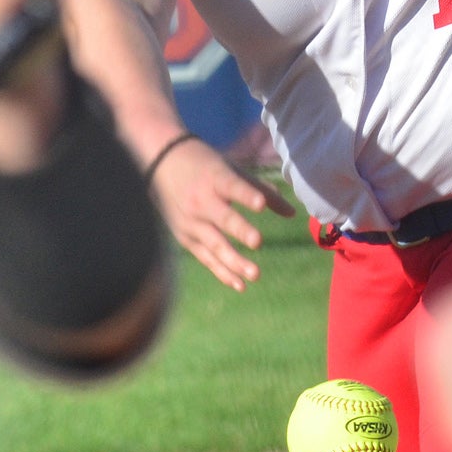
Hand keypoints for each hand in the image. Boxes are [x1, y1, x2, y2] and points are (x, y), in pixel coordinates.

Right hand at [150, 136, 295, 291]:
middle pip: (222, 218)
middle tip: (258, 241)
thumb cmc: (205, 167)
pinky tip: (240, 285)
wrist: (159, 166)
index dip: (246, 195)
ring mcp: (191, 221)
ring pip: (214, 244)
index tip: (260, 204)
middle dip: (240, 230)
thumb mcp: (231, 170)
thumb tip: (293, 214)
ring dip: (234, 261)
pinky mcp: (185, 238)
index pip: (232, 186)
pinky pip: (206, 258)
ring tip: (255, 274)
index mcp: (215, 178)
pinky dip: (222, 272)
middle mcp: (201, 200)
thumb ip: (261, 191)